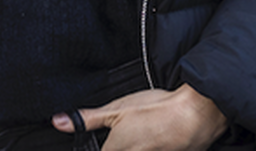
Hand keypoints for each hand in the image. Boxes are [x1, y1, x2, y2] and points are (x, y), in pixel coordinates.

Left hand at [52, 85, 228, 150]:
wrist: (197, 115)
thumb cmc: (158, 109)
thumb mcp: (119, 107)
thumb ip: (88, 119)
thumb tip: (58, 122)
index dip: (101, 147)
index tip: (111, 141)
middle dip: (117, 146)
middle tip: (131, 135)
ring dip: (137, 146)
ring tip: (146, 136)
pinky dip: (152, 149)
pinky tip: (156, 143)